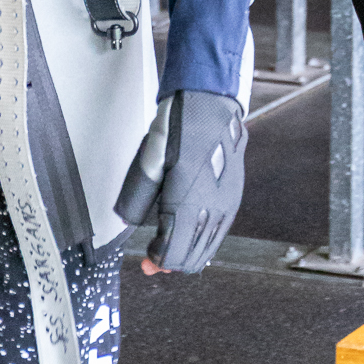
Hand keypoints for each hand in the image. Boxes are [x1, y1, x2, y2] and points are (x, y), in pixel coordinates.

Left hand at [116, 90, 245, 274]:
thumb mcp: (150, 157)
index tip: (147, 260)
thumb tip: (128, 220)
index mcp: (188, 199)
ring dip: (189, 254)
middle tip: (155, 260)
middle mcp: (212, 206)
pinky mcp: (235, 196)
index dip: (157, 260)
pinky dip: (204, 241)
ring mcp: (227, 202)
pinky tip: (193, 235)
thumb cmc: (182, 124)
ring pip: (209, 247)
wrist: (212, 102)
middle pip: (192, 255)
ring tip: (172, 249)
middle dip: (172, 262)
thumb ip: (138, 194)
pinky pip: (220, 232)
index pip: (173, 250)